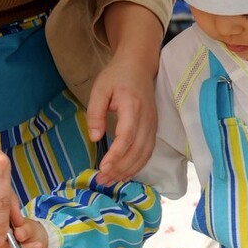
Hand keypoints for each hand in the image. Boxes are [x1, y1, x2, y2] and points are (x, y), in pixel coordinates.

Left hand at [87, 54, 157, 183]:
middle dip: (121, 168)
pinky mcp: (153, 128)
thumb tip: (94, 138)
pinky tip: (125, 173)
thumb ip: (95, 113)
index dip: (116, 155)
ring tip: (112, 181)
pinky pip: (148, 151)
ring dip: (129, 171)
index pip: (127, 136)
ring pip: (145, 154)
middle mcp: (147, 118)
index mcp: (132, 106)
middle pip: (138, 150)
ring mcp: (153, 124)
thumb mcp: (99, 90)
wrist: (139, 66)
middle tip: (102, 180)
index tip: (103, 168)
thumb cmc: (117, 77)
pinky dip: (138, 165)